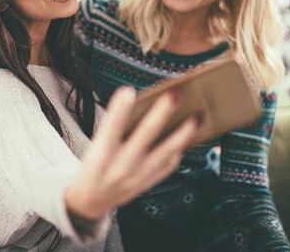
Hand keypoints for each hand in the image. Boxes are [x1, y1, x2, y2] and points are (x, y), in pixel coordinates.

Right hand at [65, 86, 198, 219]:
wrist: (93, 200)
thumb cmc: (94, 166)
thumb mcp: (95, 146)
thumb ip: (113, 129)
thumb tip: (139, 106)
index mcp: (102, 154)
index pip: (111, 128)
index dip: (120, 110)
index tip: (128, 91)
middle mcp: (121, 166)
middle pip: (146, 135)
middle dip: (162, 112)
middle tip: (175, 94)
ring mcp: (138, 176)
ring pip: (166, 151)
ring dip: (184, 133)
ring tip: (196, 117)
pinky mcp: (148, 183)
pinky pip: (169, 165)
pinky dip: (178, 150)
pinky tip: (185, 137)